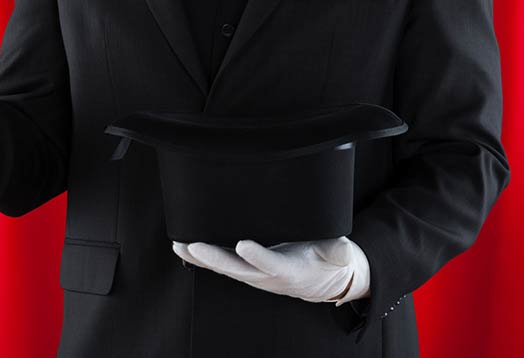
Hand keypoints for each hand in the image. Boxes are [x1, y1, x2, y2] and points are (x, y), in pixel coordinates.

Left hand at [172, 236, 369, 304]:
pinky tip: (184, 248)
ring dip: (202, 258)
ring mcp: (254, 274)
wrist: (322, 278)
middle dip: (214, 258)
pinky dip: (202, 259)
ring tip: (181, 245)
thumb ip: (339, 253)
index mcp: (290, 271)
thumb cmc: (328, 261)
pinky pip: (222, 265)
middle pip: (238, 269)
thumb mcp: (338, 255)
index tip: (243, 245)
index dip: (257, 257)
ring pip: (225, 267)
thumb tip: (342, 253)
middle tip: (195, 246)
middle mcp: (267, 276)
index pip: (271, 265)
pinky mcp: (247, 269)